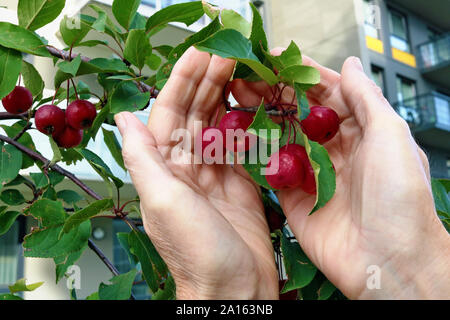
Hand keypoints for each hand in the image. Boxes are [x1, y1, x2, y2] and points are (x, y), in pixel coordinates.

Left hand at [114, 47, 277, 299]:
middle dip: (207, 82)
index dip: (182, 82)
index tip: (199, 54)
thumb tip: (124, 118)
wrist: (233, 289)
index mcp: (164, 170)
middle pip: (194, 115)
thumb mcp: (162, 202)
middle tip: (226, 52)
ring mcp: (214, 174)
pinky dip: (245, 122)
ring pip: (217, 125)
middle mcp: (186, 168)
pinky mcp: (239, 183)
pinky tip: (252, 103)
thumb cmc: (197, 251)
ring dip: (226, 96)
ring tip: (239, 68)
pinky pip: (239, 145)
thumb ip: (143, 158)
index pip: (170, 114)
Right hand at [232, 49, 449, 298]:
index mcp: (360, 131)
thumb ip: (365, 99)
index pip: (326, 93)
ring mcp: (311, 173)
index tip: (274, 58)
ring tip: (235, 97)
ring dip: (259, 117)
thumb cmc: (399, 196)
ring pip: (280, 137)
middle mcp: (333, 149)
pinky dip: (254, 153)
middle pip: (298, 112)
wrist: (388, 260)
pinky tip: (235, 135)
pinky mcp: (292, 197)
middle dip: (273, 92)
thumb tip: (350, 64)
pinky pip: (270, 170)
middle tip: (245, 76)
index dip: (300, 73)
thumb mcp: (390, 136)